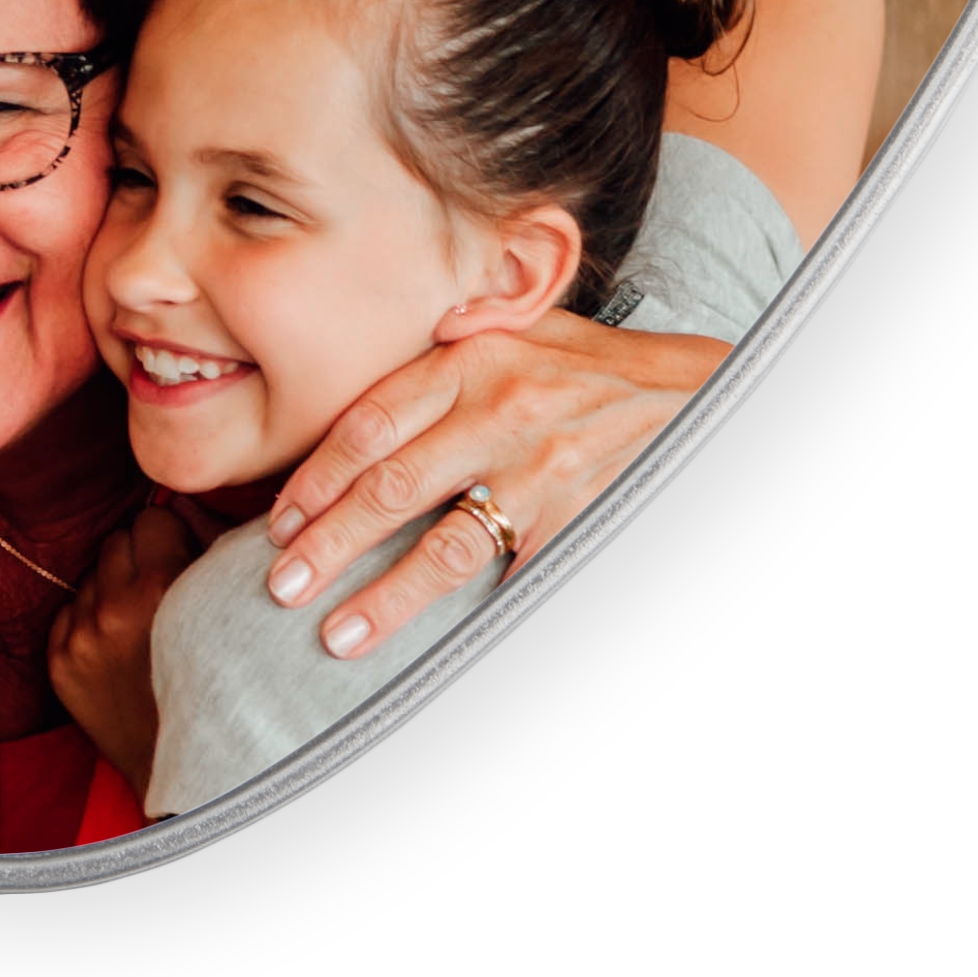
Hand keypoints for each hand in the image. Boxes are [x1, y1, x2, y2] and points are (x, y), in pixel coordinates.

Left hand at [47, 503, 197, 804]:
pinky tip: (118, 649)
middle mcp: (113, 610)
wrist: (194, 771)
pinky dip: (90, 622)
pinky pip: (68, 611)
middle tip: (160, 589)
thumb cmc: (225, 682)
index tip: (180, 559)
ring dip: (113, 588)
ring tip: (140, 623)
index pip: (151, 517)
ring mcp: (80, 639)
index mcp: (162, 589)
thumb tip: (179, 498)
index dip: (170, 537)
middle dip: (139, 557)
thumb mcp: (229, 607)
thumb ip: (208, 541)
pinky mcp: (58, 666)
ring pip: (91, 574)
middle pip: (116, 539)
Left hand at [260, 311, 730, 661]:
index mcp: (474, 358)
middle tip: (281, 583)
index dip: (318, 474)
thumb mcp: (529, 326)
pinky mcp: (574, 522)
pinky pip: (508, 575)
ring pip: (441, 543)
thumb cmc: (601, 367)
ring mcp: (539, 471)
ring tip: (333, 632)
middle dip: (327, 540)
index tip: (280, 517)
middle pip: (390, 485)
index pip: (372, 420)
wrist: (698, 394)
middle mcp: (500, 409)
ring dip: (381, 595)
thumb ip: (463, 335)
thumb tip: (408, 334)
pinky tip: (425, 650)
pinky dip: (464, 614)